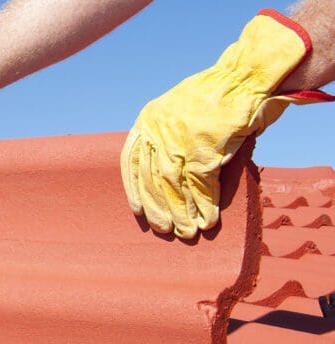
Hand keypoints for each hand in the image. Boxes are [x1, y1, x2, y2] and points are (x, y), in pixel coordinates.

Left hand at [121, 10, 330, 237]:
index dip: (134, 189)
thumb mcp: (178, 112)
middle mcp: (159, 130)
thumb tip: (165, 174)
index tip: (137, 210)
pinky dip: (205, 205)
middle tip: (163, 229)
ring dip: (181, 212)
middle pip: (151, 178)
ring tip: (185, 232)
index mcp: (149, 120)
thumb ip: (168, 138)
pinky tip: (207, 220)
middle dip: (157, 207)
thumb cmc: (217, 96)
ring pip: (173, 185)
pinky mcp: (205, 148)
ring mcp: (180, 139)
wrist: (245, 77)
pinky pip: (201, 184)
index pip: (132, 161)